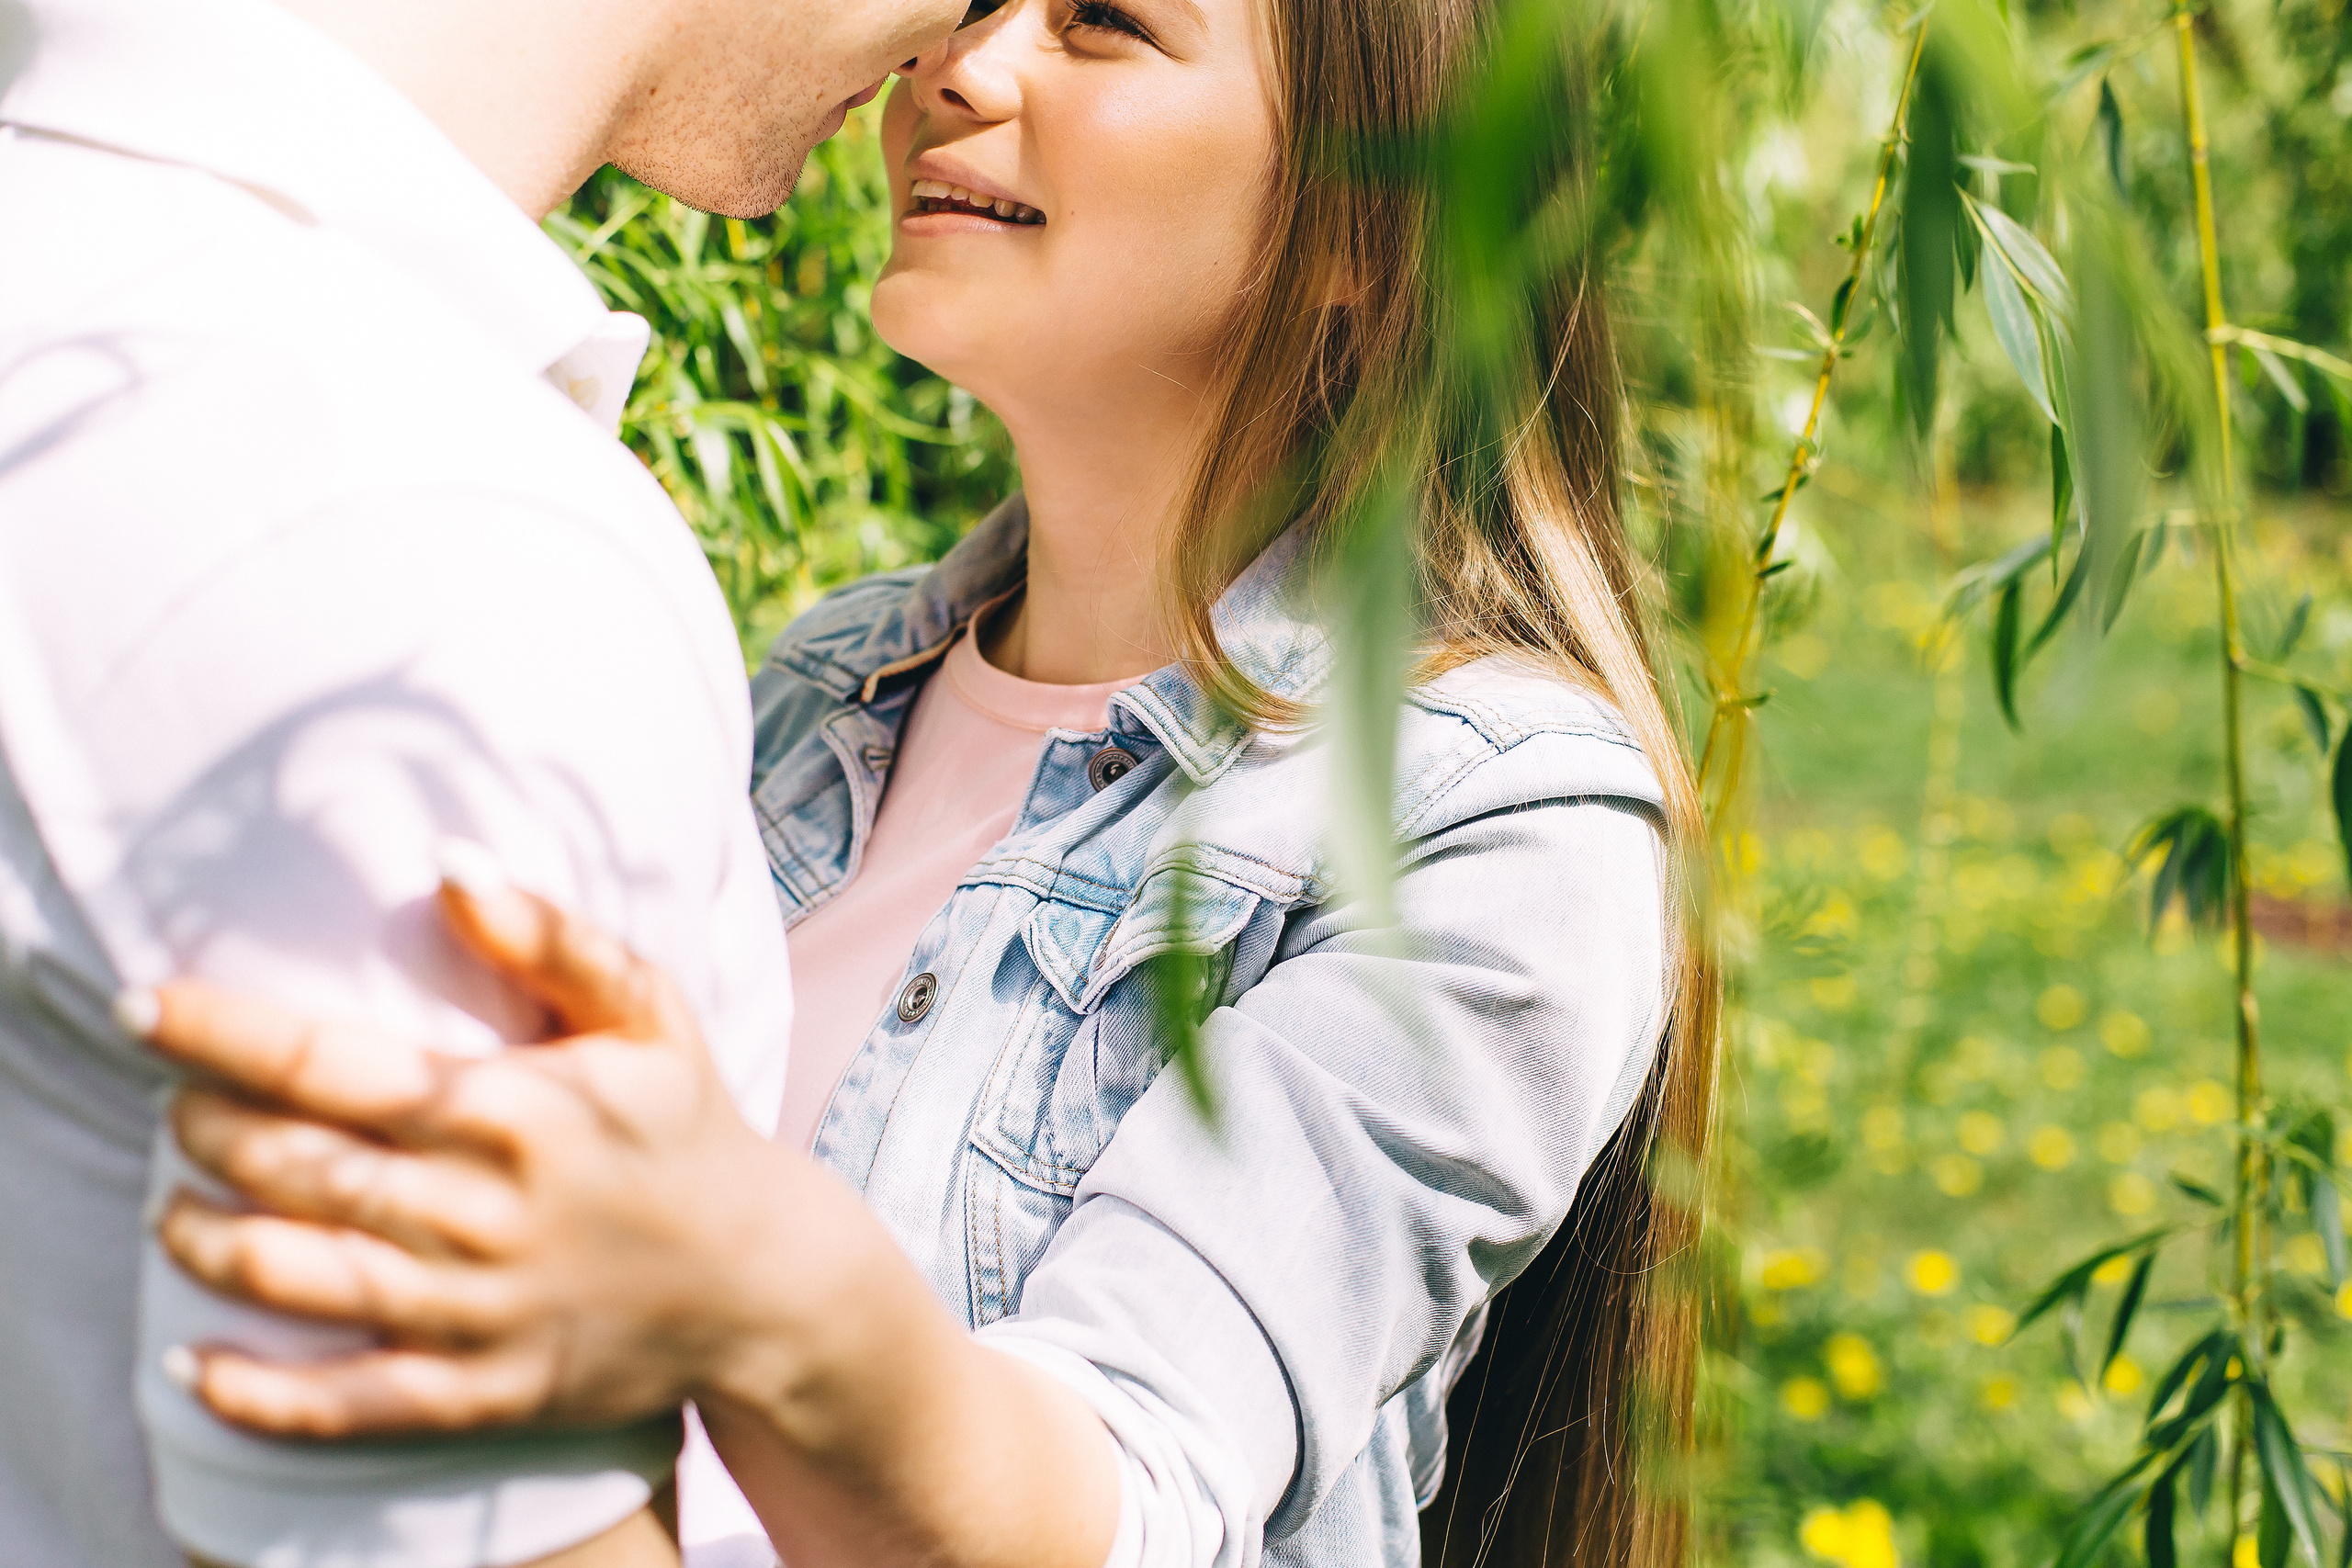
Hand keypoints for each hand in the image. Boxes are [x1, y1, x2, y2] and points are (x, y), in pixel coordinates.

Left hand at [133, 860, 804, 1437]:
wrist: (764, 1281)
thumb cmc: (686, 1128)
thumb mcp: (649, 1013)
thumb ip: (552, 934)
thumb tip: (450, 860)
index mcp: (513, 1106)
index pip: (326, 1064)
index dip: (218, 1033)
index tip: (143, 1006)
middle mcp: (484, 1208)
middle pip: (288, 1166)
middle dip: (203, 1131)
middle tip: (181, 1108)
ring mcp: (481, 1309)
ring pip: (296, 1277)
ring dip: (206, 1241)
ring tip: (176, 1210)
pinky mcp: (485, 1391)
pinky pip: (345, 1404)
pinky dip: (257, 1393)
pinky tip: (197, 1363)